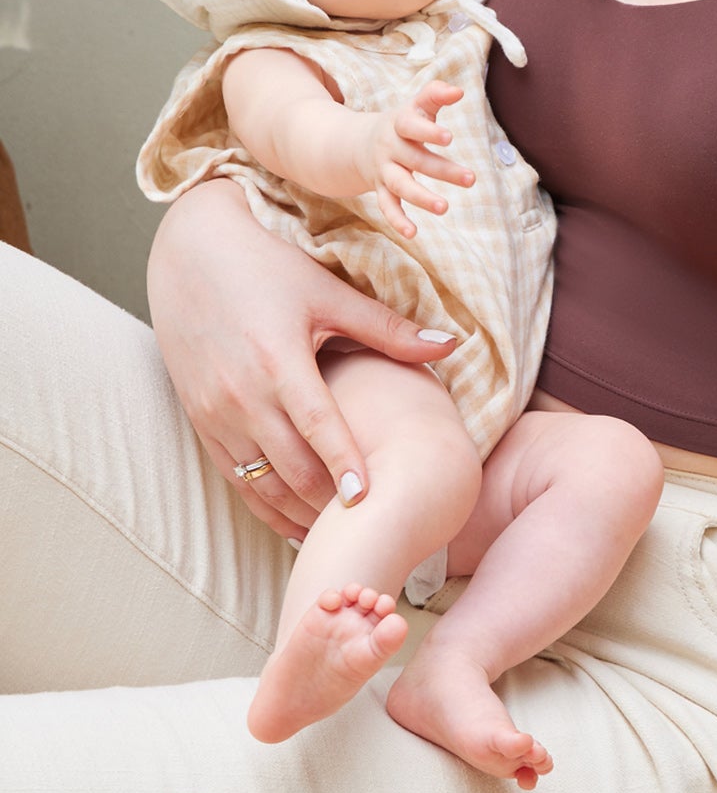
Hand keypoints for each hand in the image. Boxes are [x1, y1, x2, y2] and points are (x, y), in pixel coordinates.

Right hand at [147, 180, 457, 535]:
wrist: (189, 256)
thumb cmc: (266, 269)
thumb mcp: (328, 293)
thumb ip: (387, 329)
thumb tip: (450, 344)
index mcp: (277, 361)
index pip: (316, 426)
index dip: (343, 466)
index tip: (368, 501)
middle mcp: (240, 394)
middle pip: (290, 468)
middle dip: (327, 505)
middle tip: (368, 528)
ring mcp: (215, 413)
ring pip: (259, 483)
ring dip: (297, 513)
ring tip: (338, 535)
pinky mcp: (199, 422)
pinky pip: (234, 479)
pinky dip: (265, 505)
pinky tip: (295, 522)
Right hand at [356, 79, 474, 238]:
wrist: (357, 143)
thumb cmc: (402, 123)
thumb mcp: (415, 106)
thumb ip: (435, 94)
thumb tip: (460, 90)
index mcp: (399, 125)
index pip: (410, 126)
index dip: (428, 131)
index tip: (450, 137)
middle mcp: (390, 149)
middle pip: (416, 160)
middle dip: (443, 170)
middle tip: (471, 179)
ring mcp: (385, 171)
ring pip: (401, 186)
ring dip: (421, 198)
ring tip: (444, 208)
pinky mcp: (382, 190)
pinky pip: (387, 207)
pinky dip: (397, 221)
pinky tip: (412, 233)